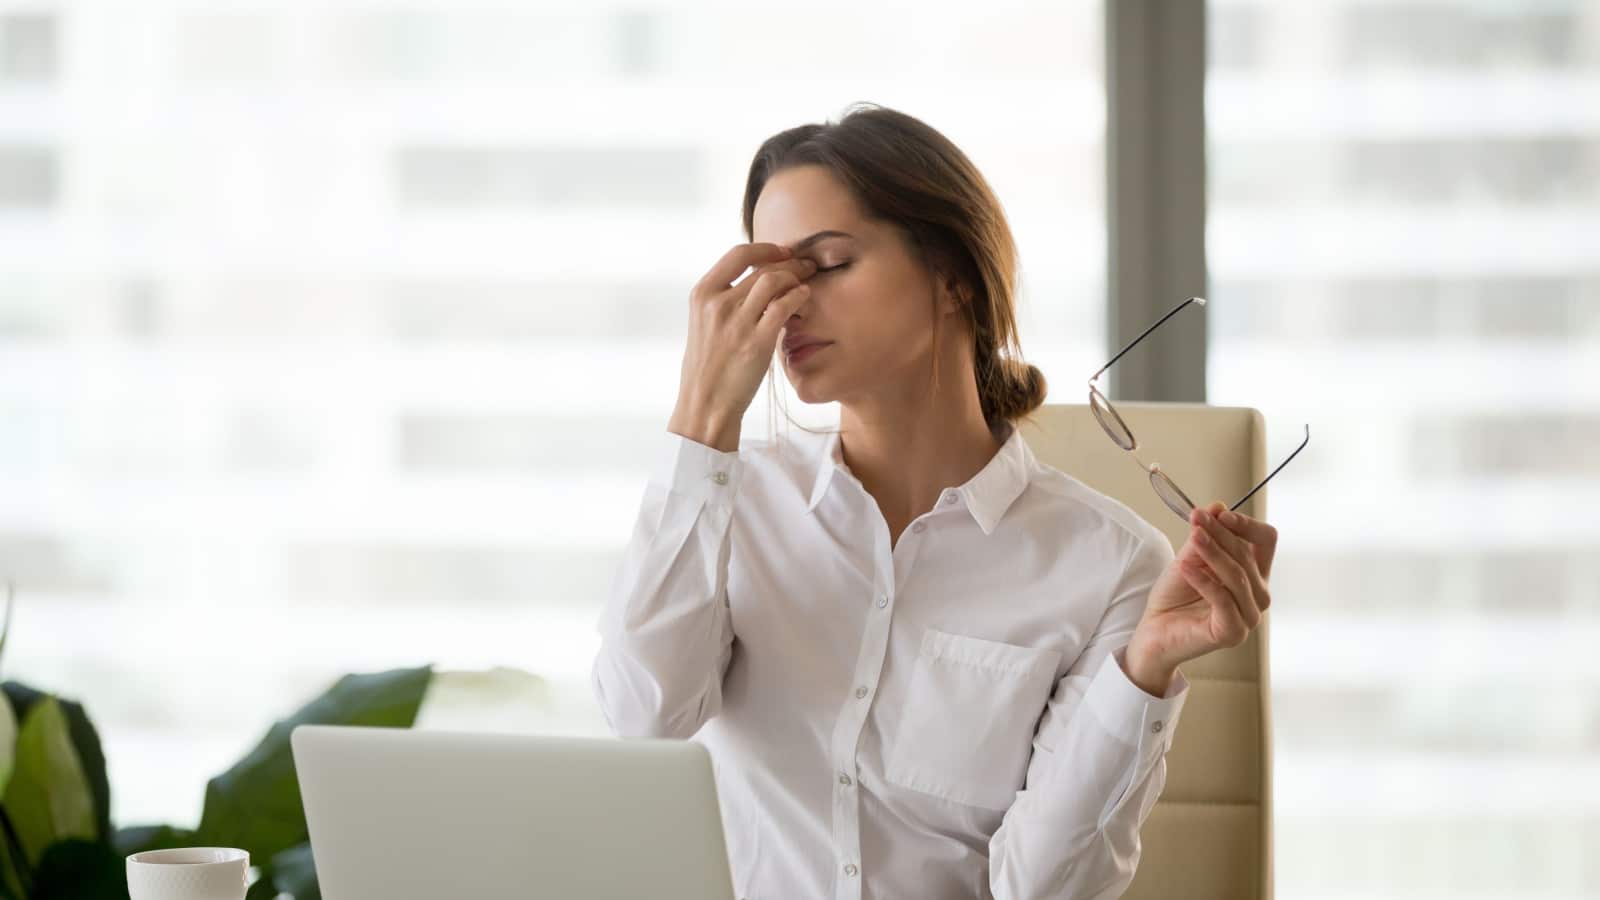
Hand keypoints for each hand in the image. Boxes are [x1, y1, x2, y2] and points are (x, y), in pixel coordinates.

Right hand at [668, 242, 816, 449]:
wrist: (705, 403)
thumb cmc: (707, 367)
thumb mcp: (703, 324)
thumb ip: (722, 300)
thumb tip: (751, 280)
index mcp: (702, 295)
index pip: (737, 255)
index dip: (765, 249)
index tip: (782, 252)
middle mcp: (717, 304)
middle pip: (762, 268)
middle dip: (790, 262)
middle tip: (806, 265)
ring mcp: (737, 323)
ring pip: (774, 281)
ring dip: (796, 277)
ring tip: (807, 281)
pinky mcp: (756, 342)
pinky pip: (784, 307)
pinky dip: (798, 297)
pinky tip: (804, 298)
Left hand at [1124, 501, 1278, 694]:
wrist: (1154, 630)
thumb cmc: (1174, 597)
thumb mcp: (1189, 559)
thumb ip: (1204, 537)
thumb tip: (1218, 506)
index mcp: (1254, 575)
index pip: (1266, 541)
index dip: (1246, 525)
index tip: (1219, 514)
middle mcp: (1257, 596)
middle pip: (1248, 555)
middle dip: (1220, 534)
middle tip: (1196, 518)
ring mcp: (1248, 617)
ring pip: (1237, 576)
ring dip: (1213, 553)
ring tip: (1192, 537)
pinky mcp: (1232, 633)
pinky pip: (1223, 600)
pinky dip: (1203, 580)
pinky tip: (1184, 567)